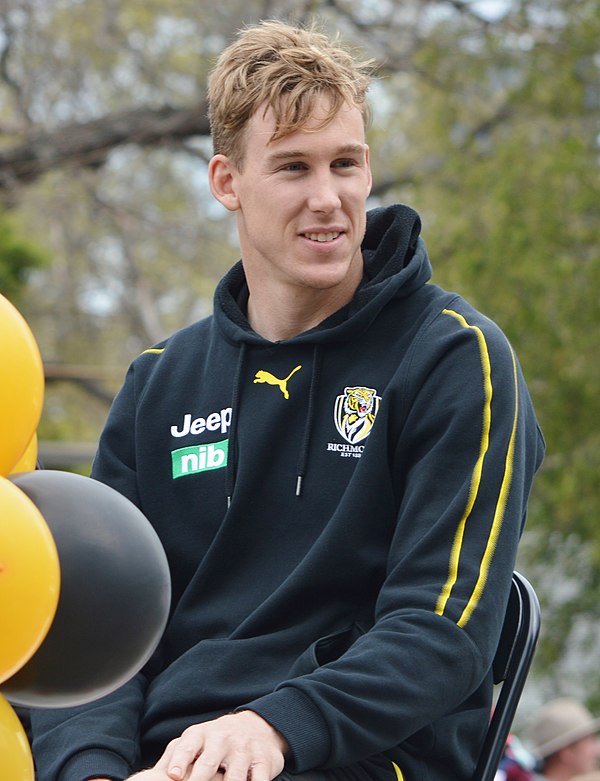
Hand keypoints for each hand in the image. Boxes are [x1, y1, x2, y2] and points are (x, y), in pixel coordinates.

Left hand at [147, 711, 287, 780]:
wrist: (258, 725)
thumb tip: (157, 776)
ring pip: (234, 777)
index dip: (179, 762)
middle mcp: (222, 740)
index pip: (187, 747)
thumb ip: (175, 756)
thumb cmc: (217, 740)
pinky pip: (259, 780)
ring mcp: (244, 750)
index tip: (173, 776)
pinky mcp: (264, 761)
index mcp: (201, 734)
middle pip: (208, 764)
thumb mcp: (196, 740)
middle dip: (200, 779)